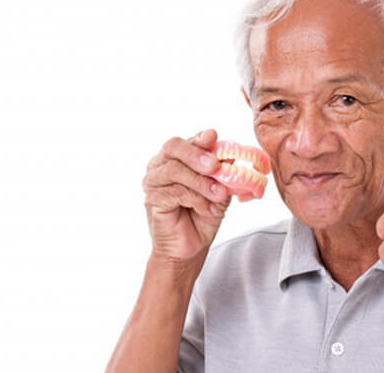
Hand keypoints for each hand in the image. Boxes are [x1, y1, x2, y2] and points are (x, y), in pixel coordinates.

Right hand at [142, 129, 230, 263]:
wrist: (190, 247)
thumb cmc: (202, 216)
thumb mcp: (218, 189)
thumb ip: (221, 171)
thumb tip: (231, 153)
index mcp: (177, 158)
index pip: (187, 141)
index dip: (200, 138)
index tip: (213, 137)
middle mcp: (161, 165)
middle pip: (173, 147)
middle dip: (196, 154)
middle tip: (215, 165)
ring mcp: (154, 182)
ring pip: (174, 169)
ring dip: (201, 182)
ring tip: (219, 194)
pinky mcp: (152, 200)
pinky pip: (176, 192)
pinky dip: (197, 199)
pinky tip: (208, 209)